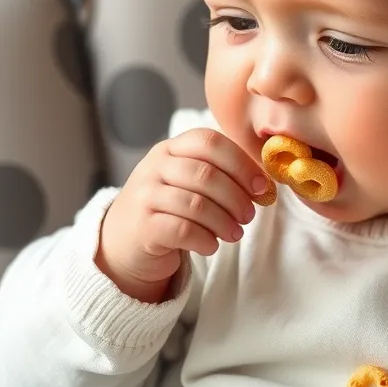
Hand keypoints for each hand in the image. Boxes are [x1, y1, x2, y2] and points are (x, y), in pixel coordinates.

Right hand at [97, 128, 267, 301]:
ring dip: (224, 222)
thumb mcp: (187, 182)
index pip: (210, 141)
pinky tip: (211, 245)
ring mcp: (145, 196)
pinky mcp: (143, 227)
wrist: (124, 240)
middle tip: (249, 216)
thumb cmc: (168, 208)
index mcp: (171, 148)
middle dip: (236, 197)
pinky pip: (183, 230)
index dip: (241, 163)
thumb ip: (220, 175)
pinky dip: (205, 240)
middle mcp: (154, 166)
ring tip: (235, 234)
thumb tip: (263, 185)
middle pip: (206, 174)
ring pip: (196, 204)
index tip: (261, 186)